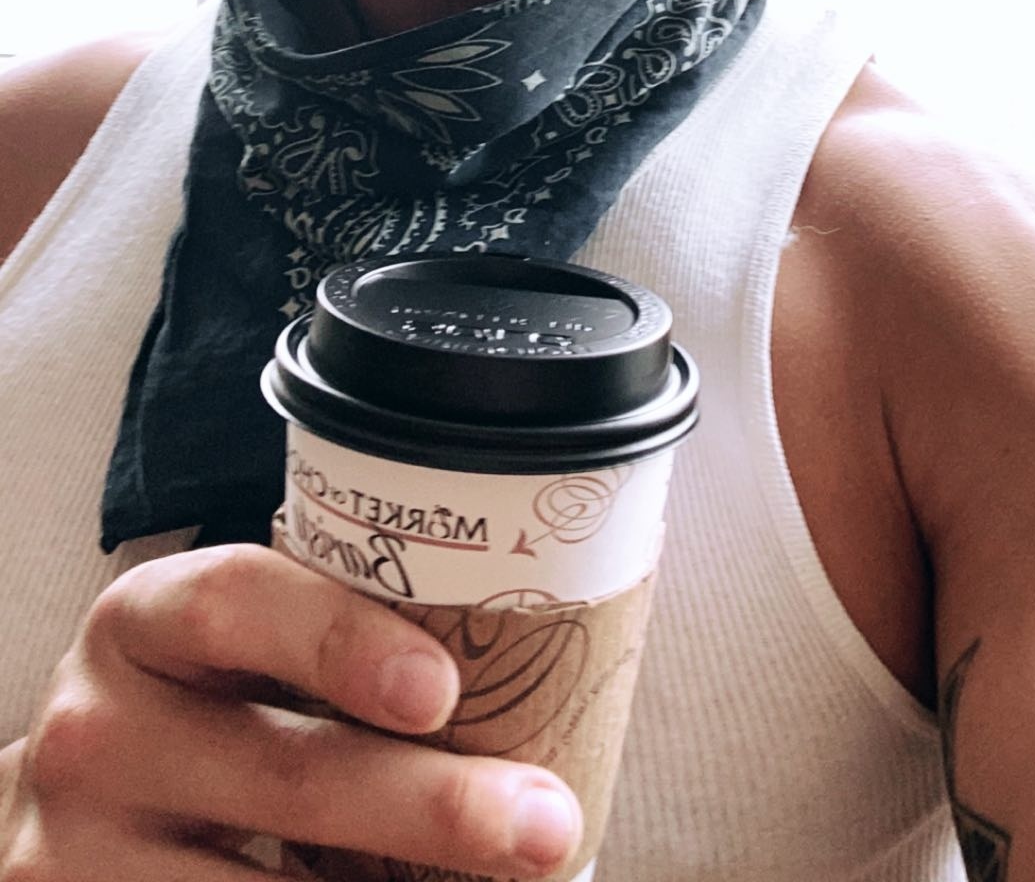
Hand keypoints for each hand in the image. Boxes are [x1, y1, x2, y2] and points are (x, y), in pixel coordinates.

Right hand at [1, 542, 582, 877]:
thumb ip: (325, 643)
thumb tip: (532, 660)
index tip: (443, 690)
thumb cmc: (194, 709)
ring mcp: (84, 851)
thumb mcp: (226, 652)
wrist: (72, 812)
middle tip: (543, 825)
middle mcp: (100, 731)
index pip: (236, 601)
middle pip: (284, 771)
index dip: (341, 641)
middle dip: (431, 805)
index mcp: (145, 620)